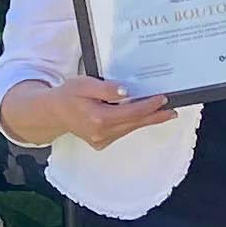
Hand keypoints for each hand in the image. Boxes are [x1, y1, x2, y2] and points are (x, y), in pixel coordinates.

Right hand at [51, 75, 177, 150]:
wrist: (53, 113)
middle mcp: (102, 133)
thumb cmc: (68, 95)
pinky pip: (122, 132)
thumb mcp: (84, 84)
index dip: (149, 106)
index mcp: (98, 118)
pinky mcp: (101, 142)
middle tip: (172, 111)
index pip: (132, 112)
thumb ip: (105, 88)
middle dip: (155, 116)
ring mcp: (101, 140)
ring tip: (163, 113)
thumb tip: (126, 91)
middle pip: (135, 123)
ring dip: (146, 120)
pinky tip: (141, 117)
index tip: (162, 99)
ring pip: (130, 129)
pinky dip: (133, 124)